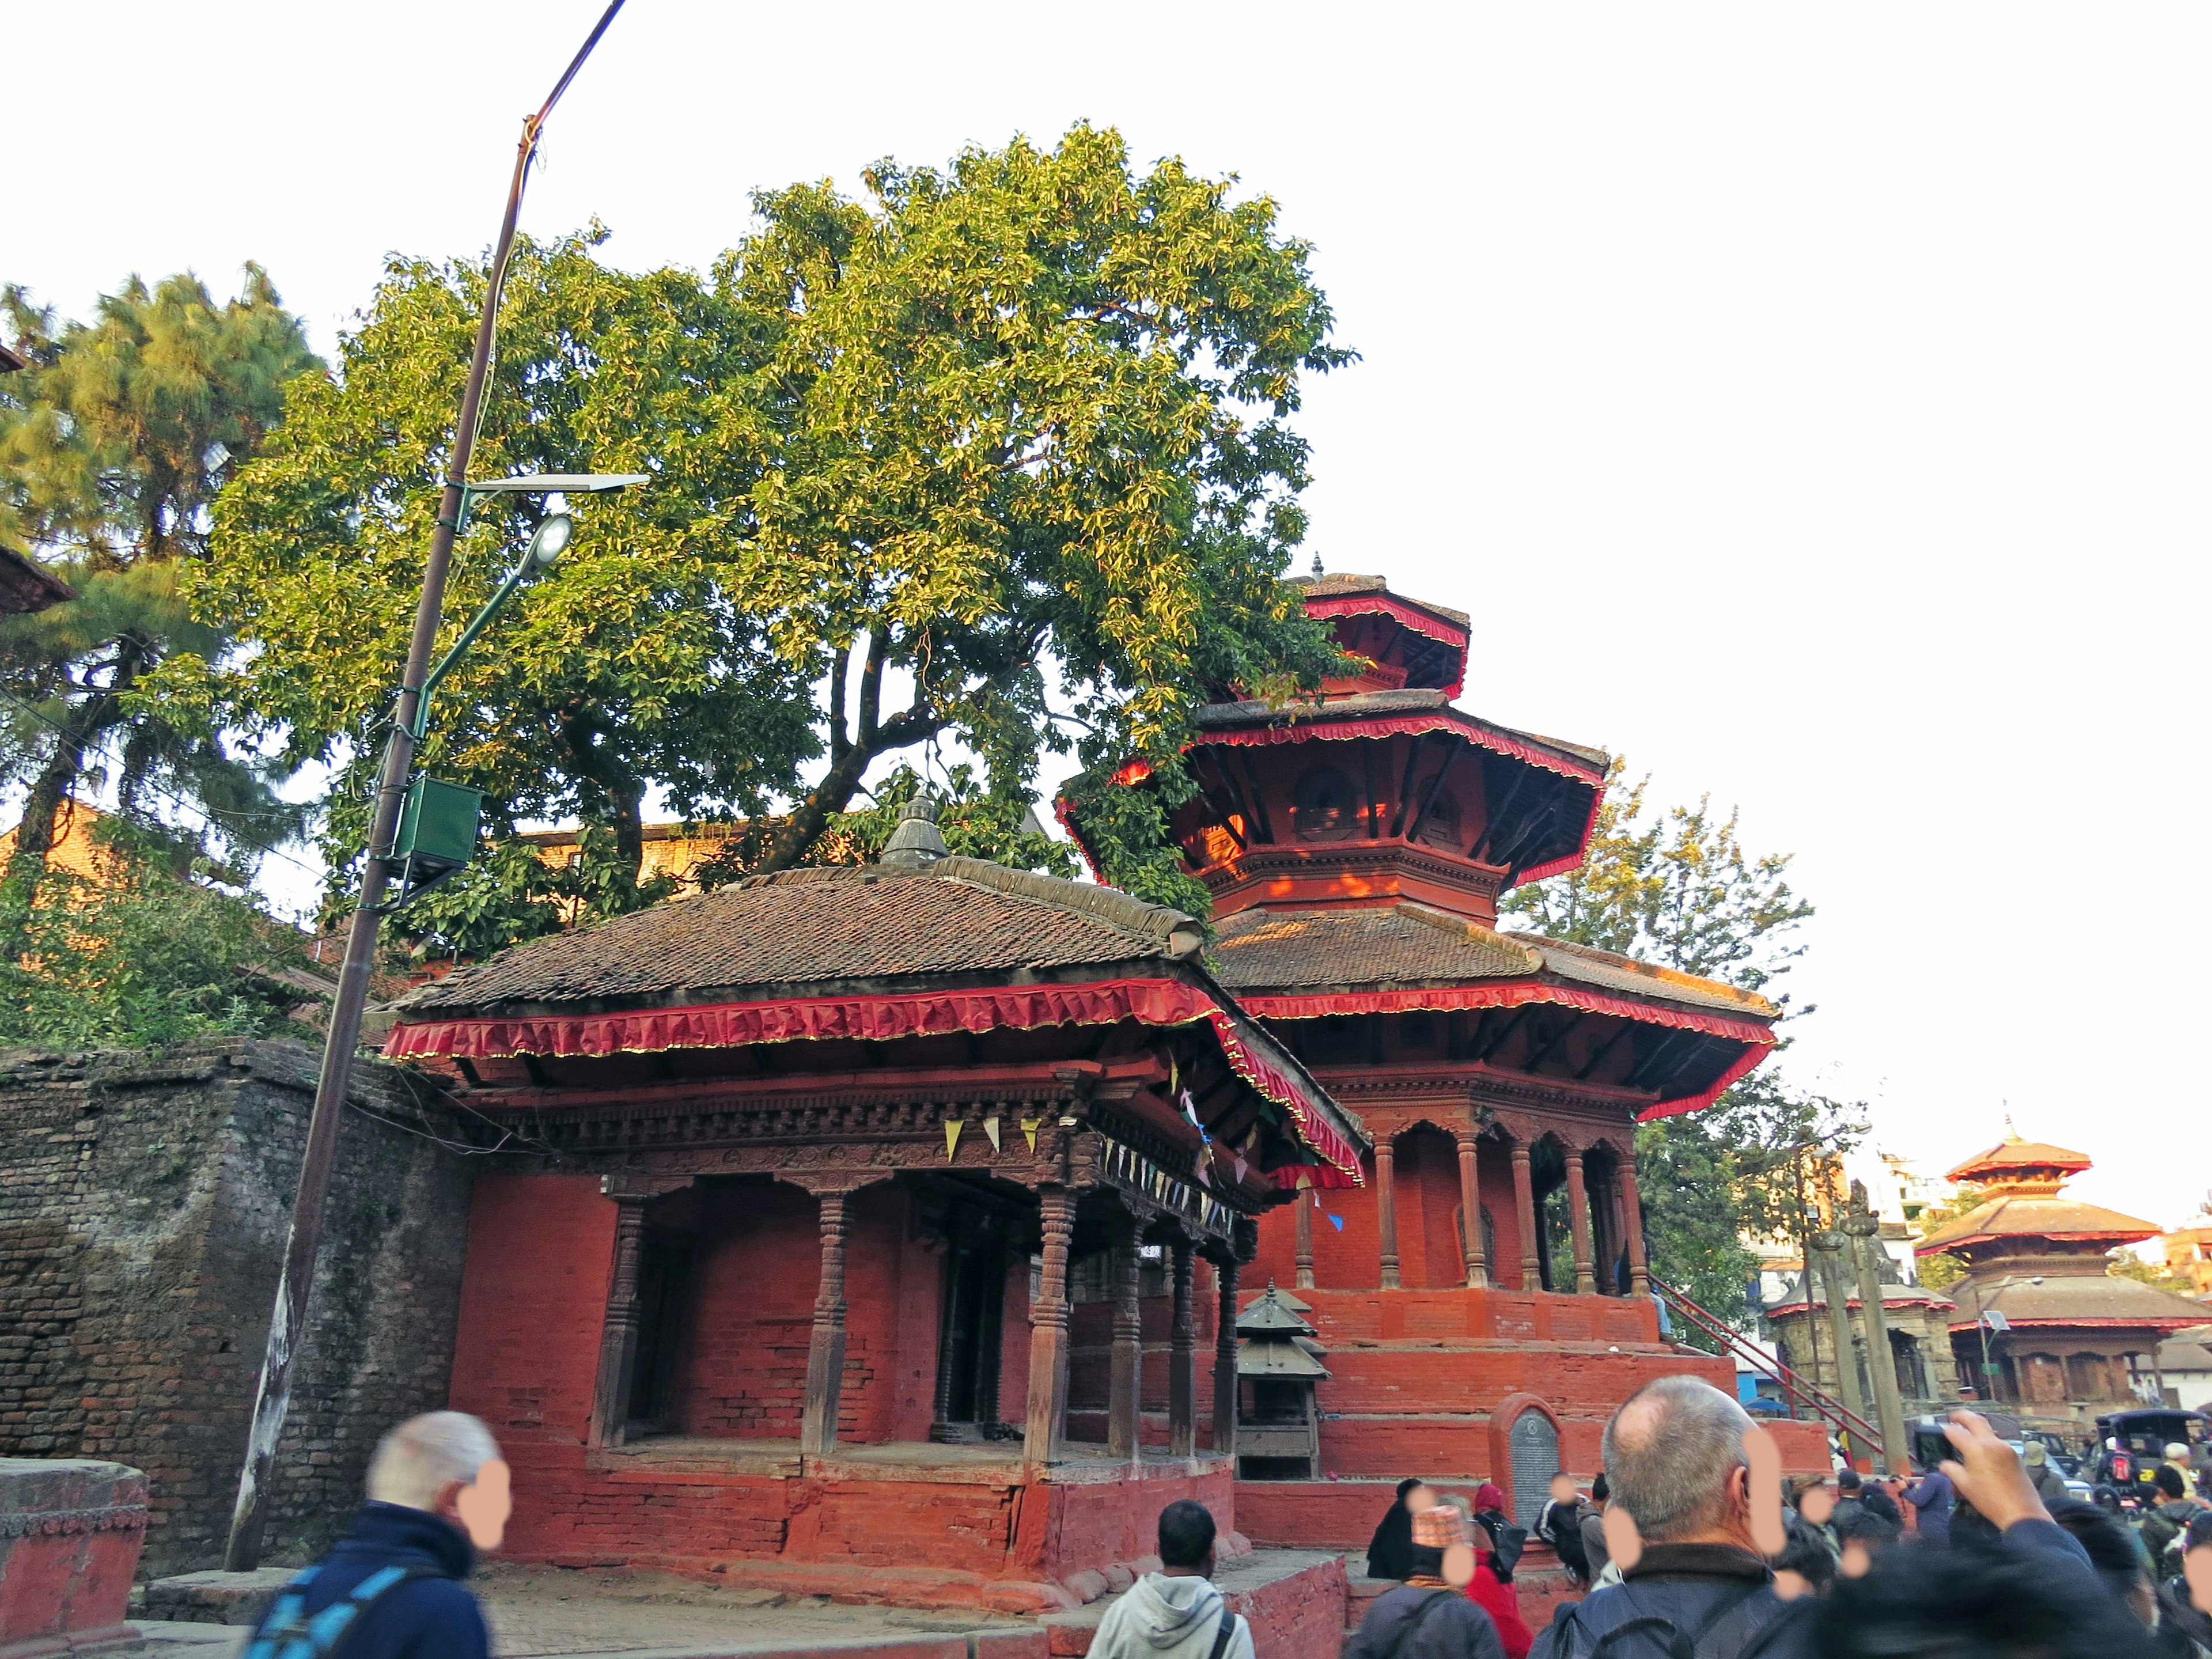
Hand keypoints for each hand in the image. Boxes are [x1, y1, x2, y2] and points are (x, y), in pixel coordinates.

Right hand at [1939, 1410, 2046, 1531]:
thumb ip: (1951, 1470)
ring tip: (1968, 1435)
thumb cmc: (1989, 1499)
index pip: (1955, 1432)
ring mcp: (2006, 1448)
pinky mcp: (2014, 1456)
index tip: (1941, 1432)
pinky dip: (1987, 1441)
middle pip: (1975, 1420)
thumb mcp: (1965, 1486)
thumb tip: (1945, 1465)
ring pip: (1989, 1430)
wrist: (2021, 1512)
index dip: (1946, 1431)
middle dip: (1962, 1416)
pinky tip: (1983, 1452)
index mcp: (1976, 1448)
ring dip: (1977, 1428)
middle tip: (1953, 1417)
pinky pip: (1997, 1442)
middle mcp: (1992, 1443)